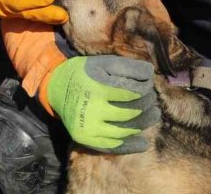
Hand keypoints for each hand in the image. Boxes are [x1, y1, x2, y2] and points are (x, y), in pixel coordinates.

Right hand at [0, 0, 67, 23]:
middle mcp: (5, 7)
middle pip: (28, 12)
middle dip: (46, 14)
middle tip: (64, 15)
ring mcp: (9, 11)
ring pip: (30, 16)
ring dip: (47, 17)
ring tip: (64, 16)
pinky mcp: (13, 11)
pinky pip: (29, 15)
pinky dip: (42, 16)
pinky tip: (55, 15)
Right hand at [45, 55, 160, 153]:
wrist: (56, 88)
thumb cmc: (84, 72)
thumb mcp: (103, 62)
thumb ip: (127, 66)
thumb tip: (150, 73)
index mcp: (97, 88)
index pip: (132, 93)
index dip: (146, 89)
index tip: (148, 85)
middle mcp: (92, 110)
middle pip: (131, 112)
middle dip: (147, 105)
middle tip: (152, 99)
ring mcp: (89, 128)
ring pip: (125, 131)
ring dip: (144, 124)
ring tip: (154, 115)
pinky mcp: (87, 140)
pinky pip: (113, 147)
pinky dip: (131, 146)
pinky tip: (144, 143)